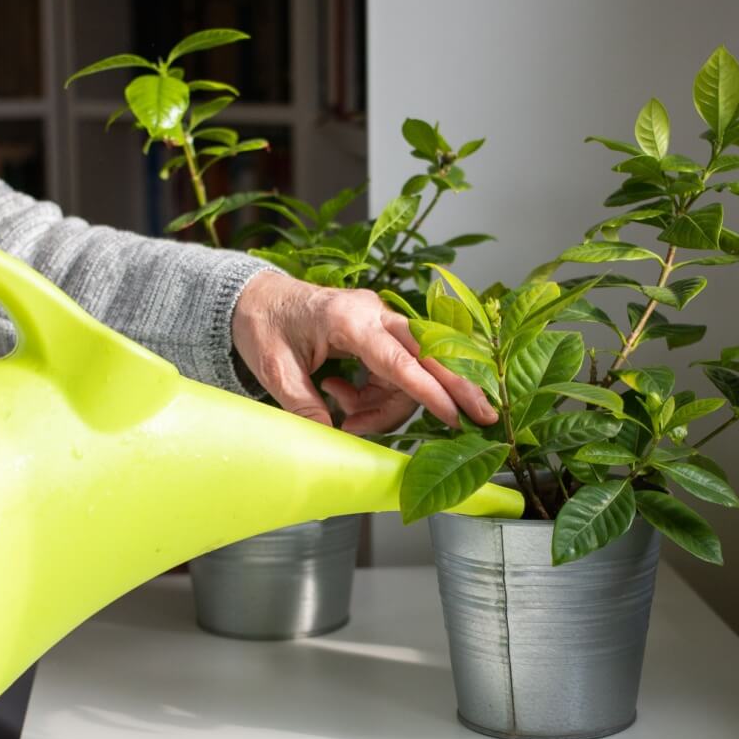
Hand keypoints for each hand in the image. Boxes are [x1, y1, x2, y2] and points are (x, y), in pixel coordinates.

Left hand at [231, 273, 497, 434]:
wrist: (255, 298)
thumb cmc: (264, 325)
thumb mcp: (275, 370)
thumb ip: (305, 404)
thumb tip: (332, 440)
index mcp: (349, 318)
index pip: (399, 358)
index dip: (428, 390)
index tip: (453, 415)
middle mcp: (373, 315)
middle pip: (426, 354)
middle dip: (454, 387)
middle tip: (483, 418)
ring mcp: (378, 322)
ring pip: (407, 374)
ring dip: (385, 407)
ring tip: (345, 417)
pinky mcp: (377, 334)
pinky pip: (393, 374)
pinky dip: (376, 397)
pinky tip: (343, 397)